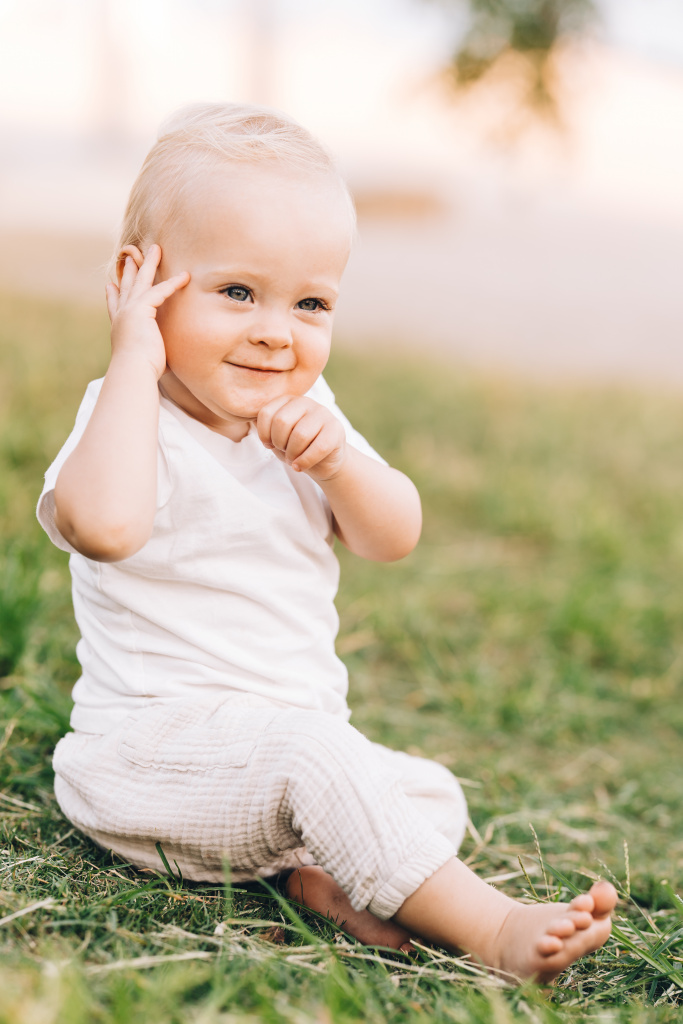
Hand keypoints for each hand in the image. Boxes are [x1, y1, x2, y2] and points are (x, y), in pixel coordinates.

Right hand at [105, 244, 189, 379]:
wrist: (133, 372)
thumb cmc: (141, 373)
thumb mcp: (144, 361)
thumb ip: (148, 356)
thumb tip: (153, 366)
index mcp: (120, 328)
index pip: (115, 306)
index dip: (113, 295)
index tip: (111, 285)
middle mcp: (121, 316)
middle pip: (126, 287)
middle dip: (129, 270)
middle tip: (129, 255)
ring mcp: (129, 311)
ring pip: (141, 281)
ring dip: (149, 263)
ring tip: (156, 249)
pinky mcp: (140, 310)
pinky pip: (159, 291)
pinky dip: (172, 283)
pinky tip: (185, 276)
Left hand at [256, 396, 346, 481]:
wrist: (323, 461)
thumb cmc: (296, 447)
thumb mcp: (276, 435)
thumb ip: (263, 425)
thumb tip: (241, 416)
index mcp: (288, 400)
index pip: (266, 413)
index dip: (263, 434)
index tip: (269, 444)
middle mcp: (306, 402)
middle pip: (282, 422)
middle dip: (279, 443)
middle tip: (284, 451)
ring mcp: (323, 414)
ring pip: (300, 435)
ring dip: (292, 454)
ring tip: (293, 459)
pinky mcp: (336, 429)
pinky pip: (318, 448)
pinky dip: (304, 462)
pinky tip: (300, 466)